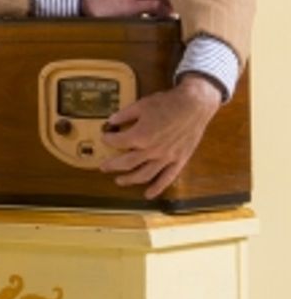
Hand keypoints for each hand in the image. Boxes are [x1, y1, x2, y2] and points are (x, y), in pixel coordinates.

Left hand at [99, 75, 220, 197]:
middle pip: (126, 163)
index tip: (105, 137)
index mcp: (140, 136)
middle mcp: (151, 151)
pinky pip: (167, 178)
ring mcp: (166, 158)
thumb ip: (124, 115)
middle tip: (103, 167)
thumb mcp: (141, 105)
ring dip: (129, 180)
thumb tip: (110, 121)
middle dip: (112, 165)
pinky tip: (148, 195)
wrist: (194, 104)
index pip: (117, 142)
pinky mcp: (179, 161)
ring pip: (144, 175)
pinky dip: (157, 188)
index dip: (108, 140)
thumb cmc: (167, 103)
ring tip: (119, 181)